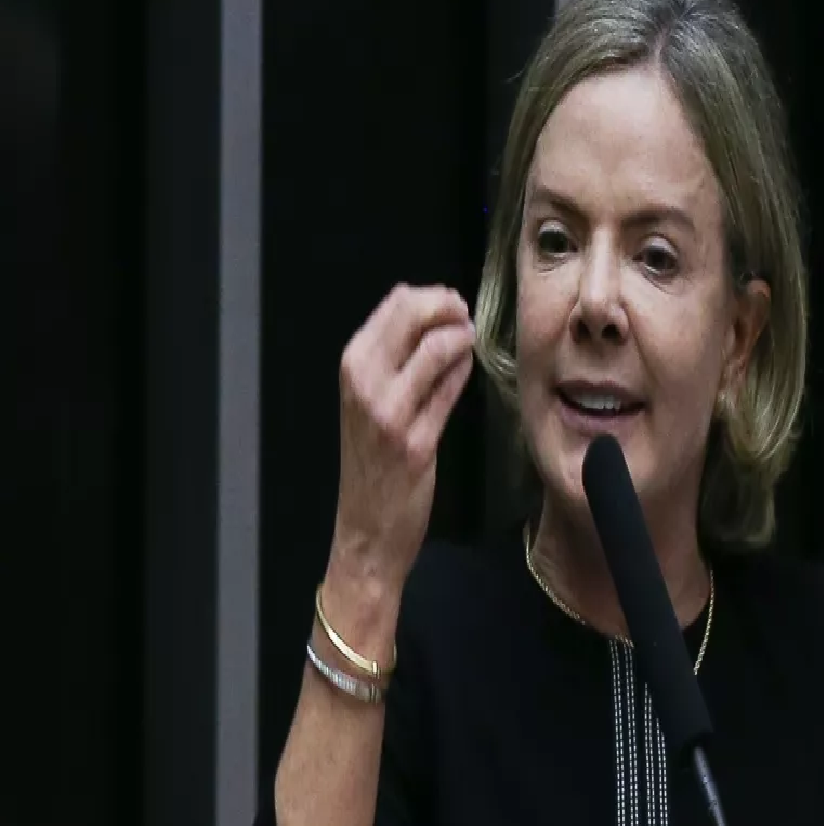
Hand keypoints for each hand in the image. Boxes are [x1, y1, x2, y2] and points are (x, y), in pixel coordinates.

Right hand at [328, 284, 475, 606]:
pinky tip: (468, 368)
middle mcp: (363, 383)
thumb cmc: (371, 462)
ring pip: (436, 347)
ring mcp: (388, 413)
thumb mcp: (369, 399)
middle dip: (451, 307)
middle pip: (414, 314)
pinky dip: (463, 372)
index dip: (433, 296)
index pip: (395, 302)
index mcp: (351, 365)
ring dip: (462, 338)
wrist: (366, 529)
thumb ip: (393, 357)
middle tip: (467, 318)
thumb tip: (427, 311)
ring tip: (470, 343)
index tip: (452, 306)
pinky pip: (449, 390)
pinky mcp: (415, 442)